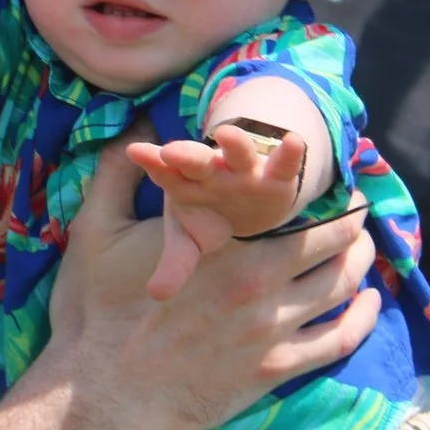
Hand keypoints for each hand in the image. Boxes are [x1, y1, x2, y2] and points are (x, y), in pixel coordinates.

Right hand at [40, 133, 377, 429]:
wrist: (99, 396)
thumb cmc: (94, 314)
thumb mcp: (96, 231)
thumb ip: (118, 172)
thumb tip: (137, 126)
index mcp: (225, 243)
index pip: (294, 203)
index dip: (318, 187)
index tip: (329, 178)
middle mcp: (259, 281)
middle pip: (332, 242)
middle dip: (352, 222)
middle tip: (357, 211)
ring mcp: (272, 329)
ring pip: (342, 287)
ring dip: (361, 263)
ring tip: (363, 249)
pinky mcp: (275, 370)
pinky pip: (338, 340)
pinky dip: (363, 319)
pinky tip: (370, 304)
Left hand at [125, 127, 308, 300]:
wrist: (247, 204)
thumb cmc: (208, 219)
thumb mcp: (188, 240)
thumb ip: (174, 264)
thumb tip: (157, 296)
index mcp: (183, 183)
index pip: (164, 172)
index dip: (152, 162)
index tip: (136, 152)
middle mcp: (212, 170)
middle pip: (196, 160)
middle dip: (185, 156)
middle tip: (170, 152)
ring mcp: (244, 170)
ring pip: (239, 152)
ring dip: (234, 143)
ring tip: (227, 134)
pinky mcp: (276, 176)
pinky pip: (283, 164)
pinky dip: (288, 153)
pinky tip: (294, 141)